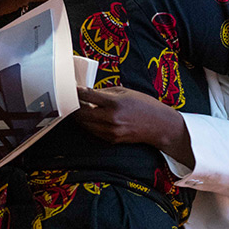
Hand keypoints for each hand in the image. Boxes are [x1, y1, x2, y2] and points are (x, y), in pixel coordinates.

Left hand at [75, 87, 192, 165]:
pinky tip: (87, 119)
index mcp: (114, 103)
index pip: (87, 96)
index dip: (76, 92)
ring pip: (85, 125)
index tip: (71, 89)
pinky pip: (93, 132)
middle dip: (74, 106)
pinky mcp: (111, 140)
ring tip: (76, 109)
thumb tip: (89, 92)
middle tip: (69, 100)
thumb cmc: (144, 105)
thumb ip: (105, 93)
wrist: (159, 125)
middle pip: (82, 113)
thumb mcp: (125, 92)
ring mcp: (110, 131)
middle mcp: (111, 118)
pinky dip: (88, 125)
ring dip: (79, 117)